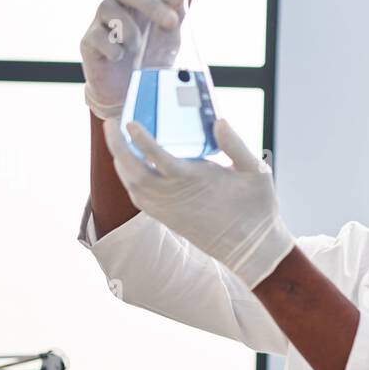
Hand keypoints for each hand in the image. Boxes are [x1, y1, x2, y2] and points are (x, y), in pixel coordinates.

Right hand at [80, 0, 187, 119]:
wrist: (130, 92)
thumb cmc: (149, 58)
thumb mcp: (169, 36)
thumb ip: (178, 12)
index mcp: (135, 2)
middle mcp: (115, 7)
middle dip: (149, 2)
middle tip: (172, 22)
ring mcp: (99, 24)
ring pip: (107, 8)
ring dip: (130, 28)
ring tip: (139, 48)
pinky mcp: (89, 44)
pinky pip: (96, 35)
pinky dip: (112, 46)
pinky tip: (121, 57)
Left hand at [102, 117, 294, 289]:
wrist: (252, 248)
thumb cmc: (257, 208)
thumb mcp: (257, 172)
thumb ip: (236, 145)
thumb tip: (218, 121)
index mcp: (195, 181)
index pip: (157, 157)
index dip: (140, 139)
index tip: (130, 122)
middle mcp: (175, 196)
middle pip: (133, 170)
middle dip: (118, 146)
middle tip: (111, 124)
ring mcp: (168, 210)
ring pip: (132, 185)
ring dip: (121, 162)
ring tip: (118, 140)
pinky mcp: (167, 219)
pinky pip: (138, 198)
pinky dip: (128, 180)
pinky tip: (129, 167)